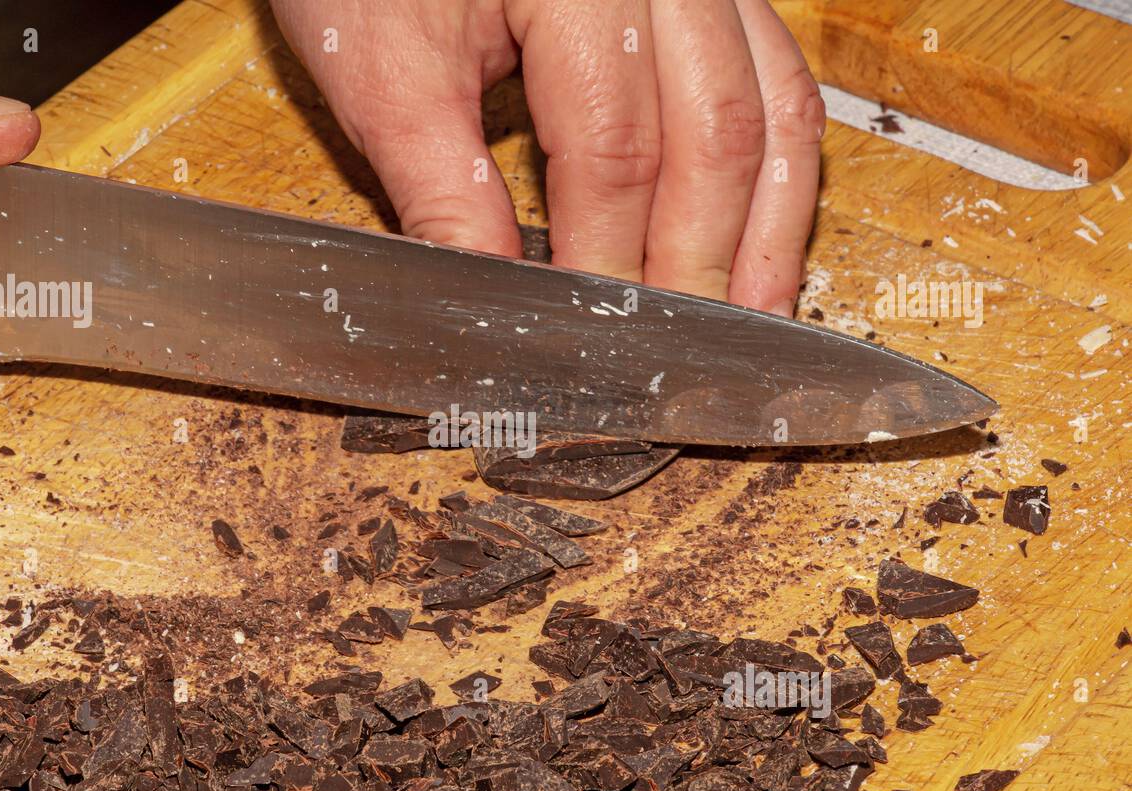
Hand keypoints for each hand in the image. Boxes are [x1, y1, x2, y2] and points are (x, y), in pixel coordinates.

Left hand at [271, 0, 822, 314]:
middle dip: (696, 260)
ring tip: (749, 317)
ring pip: (772, 105)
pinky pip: (774, 78)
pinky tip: (756, 233)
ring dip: (765, 225)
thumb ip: (439, 190)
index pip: (613, 144)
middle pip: (713, 131)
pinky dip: (771, 167)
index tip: (592, 339)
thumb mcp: (380, 69)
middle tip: (674, 357)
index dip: (608, 257)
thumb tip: (488, 303)